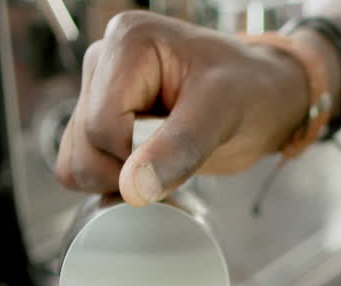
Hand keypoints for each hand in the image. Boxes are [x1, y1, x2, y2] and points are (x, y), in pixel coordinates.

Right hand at [55, 11, 311, 203]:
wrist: (265, 99)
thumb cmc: (252, 92)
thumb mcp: (223, 114)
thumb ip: (179, 149)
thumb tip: (132, 188)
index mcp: (129, 42)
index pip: (101, 126)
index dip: (137, 158)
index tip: (182, 153)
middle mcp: (104, 61)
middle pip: (83, 146)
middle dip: (128, 170)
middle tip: (179, 159)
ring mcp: (98, 91)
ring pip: (75, 161)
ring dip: (119, 179)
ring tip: (167, 162)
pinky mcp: (100, 119)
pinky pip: (81, 165)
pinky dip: (113, 182)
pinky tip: (150, 170)